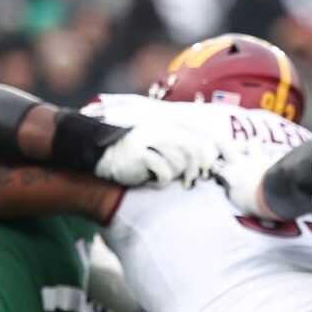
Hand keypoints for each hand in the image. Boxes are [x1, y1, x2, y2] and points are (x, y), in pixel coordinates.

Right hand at [95, 122, 224, 187]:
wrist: (104, 159)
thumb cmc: (139, 160)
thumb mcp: (162, 150)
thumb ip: (182, 152)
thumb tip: (208, 166)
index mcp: (168, 128)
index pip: (197, 140)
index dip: (207, 158)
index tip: (207, 174)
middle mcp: (160, 130)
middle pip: (190, 152)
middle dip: (194, 171)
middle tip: (189, 184)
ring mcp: (150, 141)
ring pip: (178, 164)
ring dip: (171, 176)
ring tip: (158, 176)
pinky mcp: (141, 154)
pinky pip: (164, 173)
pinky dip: (160, 182)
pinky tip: (150, 181)